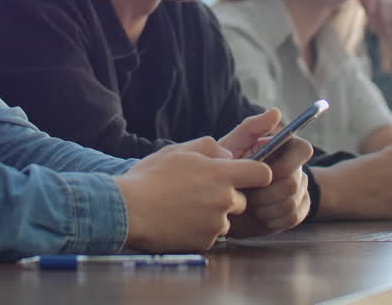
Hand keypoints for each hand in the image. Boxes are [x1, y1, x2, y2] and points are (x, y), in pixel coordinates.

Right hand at [115, 137, 272, 251]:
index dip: (257, 174)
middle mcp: (224, 200)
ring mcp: (216, 224)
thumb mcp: (178, 150)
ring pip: (226, 219)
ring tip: (184, 208)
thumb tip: (227, 155)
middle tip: (199, 193)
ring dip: (213, 215)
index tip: (247, 175)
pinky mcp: (205, 243)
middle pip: (242, 200)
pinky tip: (178, 222)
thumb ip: (209, 147)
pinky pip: (211, 236)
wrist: (128, 210)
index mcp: (222, 174)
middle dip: (228, 197)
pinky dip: (200, 230)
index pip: (262, 174)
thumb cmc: (150, 177)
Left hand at [218, 109, 312, 236]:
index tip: (263, 174)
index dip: (285, 165)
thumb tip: (276, 112)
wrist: (222, 199)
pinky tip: (257, 214)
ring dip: (264, 207)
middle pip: (294, 182)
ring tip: (247, 204)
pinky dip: (270, 219)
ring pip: (291, 203)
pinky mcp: (299, 211)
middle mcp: (297, 168)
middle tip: (245, 195)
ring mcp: (300, 191)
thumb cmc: (227, 166)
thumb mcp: (233, 145)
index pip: (304, 150)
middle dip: (265, 193)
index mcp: (285, 147)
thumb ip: (252, 127)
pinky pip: (291, 218)